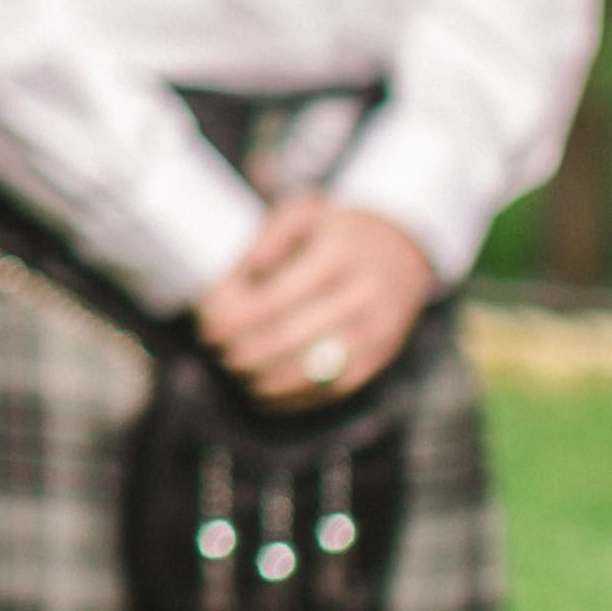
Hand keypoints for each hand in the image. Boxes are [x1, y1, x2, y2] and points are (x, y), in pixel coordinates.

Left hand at [192, 199, 439, 399]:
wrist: (404, 246)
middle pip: (290, 337)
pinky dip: (296, 397)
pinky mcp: (383, 354)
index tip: (207, 327)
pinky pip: (335, 388)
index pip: (275, 299)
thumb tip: (243, 273)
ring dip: (265, 379)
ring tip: (236, 371)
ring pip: (312, 370)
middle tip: (217, 351)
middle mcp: (363, 294)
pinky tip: (265, 393)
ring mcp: (378, 328)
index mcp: (338, 255)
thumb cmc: (338, 230)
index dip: (235, 320)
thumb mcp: (304, 213)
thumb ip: (268, 238)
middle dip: (243, 351)